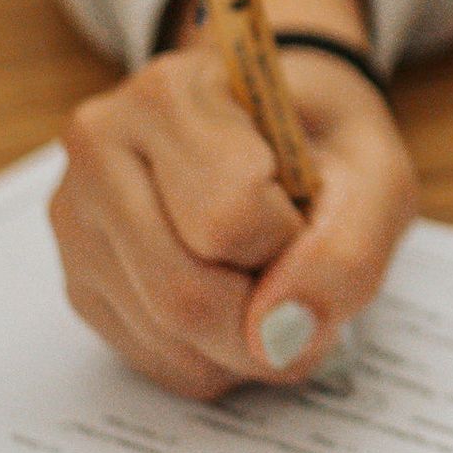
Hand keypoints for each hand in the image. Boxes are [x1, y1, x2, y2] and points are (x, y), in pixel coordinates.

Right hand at [53, 24, 416, 400]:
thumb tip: (278, 340)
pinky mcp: (79, 281)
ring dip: (246, 339)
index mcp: (169, 92)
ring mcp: (76, 219)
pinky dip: (216, 355)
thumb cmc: (320, 140)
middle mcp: (100, 149)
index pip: (229, 217)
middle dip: (267, 312)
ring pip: (168, 337)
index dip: (290, 237)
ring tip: (266, 272)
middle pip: (184, 294)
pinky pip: (155, 360)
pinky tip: (234, 298)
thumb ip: (348, 252)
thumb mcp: (376, 173)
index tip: (301, 204)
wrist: (274, 124)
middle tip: (299, 267)